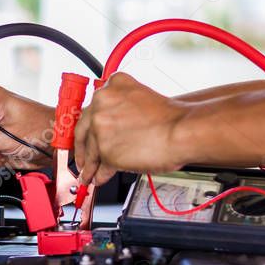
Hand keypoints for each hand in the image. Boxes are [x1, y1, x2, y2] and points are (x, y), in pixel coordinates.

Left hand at [74, 73, 188, 184]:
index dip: (87, 126)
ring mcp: (101, 127)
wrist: (182, 132)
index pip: (91, 109)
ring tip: (90, 174)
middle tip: (82, 158)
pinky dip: (99, 175)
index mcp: (112, 86)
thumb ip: (120, 108)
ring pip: (91, 151)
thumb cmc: (171, 119)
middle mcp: (102, 104)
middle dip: (81, 148)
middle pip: (84, 130)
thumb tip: (112, 128)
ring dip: (90, 166)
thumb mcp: (140, 98)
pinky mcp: (106, 150)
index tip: (84, 135)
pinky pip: (99, 166)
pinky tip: (101, 179)